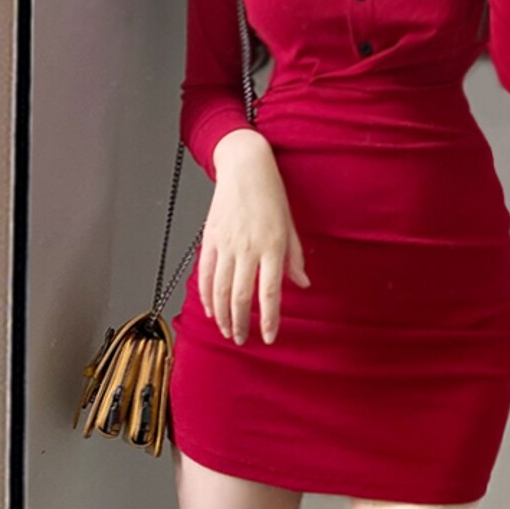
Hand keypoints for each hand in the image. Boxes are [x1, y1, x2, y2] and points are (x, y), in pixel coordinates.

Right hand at [199, 131, 310, 345]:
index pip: (269, 293)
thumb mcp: (290, 226)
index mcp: (272, 247)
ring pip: (221, 290)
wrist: (245, 168)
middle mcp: (248, 249)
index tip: (269, 337)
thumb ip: (294, 259)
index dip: (268, 320)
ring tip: (228, 331)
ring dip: (223, 315)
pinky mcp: (210, 239)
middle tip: (243, 340)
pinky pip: (206, 274)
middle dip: (241, 324)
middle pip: (241, 297)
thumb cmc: (272, 195)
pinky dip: (207, 295)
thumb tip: (303, 285)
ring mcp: (227, 244)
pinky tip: (212, 309)